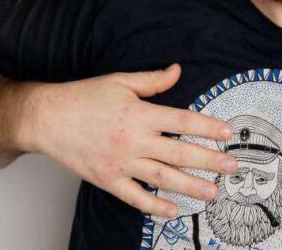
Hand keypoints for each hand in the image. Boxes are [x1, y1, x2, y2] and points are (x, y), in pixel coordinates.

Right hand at [17, 63, 236, 217]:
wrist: (48, 118)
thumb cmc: (84, 96)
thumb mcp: (119, 80)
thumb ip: (152, 80)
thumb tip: (178, 70)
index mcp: (138, 112)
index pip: (181, 120)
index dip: (207, 127)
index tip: (228, 133)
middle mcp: (133, 140)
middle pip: (178, 152)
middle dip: (208, 160)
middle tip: (232, 166)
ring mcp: (120, 163)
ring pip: (162, 177)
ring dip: (190, 186)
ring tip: (213, 192)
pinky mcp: (107, 179)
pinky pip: (135, 197)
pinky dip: (155, 206)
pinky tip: (173, 211)